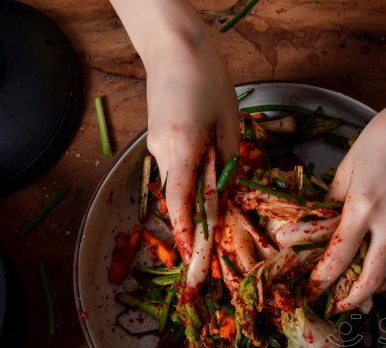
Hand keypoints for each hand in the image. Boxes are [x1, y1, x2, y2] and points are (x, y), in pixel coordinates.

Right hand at [145, 39, 237, 261]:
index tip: (190, 257)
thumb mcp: (230, 126)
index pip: (182, 200)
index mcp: (182, 148)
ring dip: (193, 206)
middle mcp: (162, 152)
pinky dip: (190, 185)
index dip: (187, 232)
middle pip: (179, 199)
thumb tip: (227, 197)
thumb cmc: (208, 84)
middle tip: (209, 255)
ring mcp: (155, 147)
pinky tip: (207, 188)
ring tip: (213, 227)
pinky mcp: (157, 141)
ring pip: (177, 186)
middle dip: (193, 227)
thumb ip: (227, 165)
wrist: (175, 51)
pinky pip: (175, 172)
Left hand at [307, 85, 385, 309]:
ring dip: (378, 286)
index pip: (339, 254)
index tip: (314, 286)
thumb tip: (325, 216)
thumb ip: (337, 194)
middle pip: (372, 276)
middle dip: (354, 298)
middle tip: (340, 306)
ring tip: (364, 292)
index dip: (324, 277)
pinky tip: (385, 259)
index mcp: (363, 204)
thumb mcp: (352, 160)